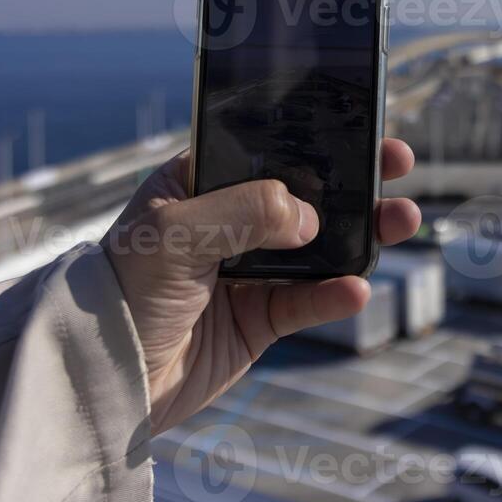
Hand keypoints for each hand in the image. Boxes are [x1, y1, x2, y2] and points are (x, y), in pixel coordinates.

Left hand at [103, 139, 418, 433]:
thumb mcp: (174, 234)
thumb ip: (244, 211)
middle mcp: (228, 221)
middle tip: (396, 163)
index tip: (359, 123)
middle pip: (306, 191)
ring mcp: (247, 270)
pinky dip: (336, 295)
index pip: (266, 146)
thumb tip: (310, 217)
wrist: (100, 378)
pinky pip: (309, 301)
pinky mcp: (260, 318)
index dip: (314, 133)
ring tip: (401, 221)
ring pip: (321, 245)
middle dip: (354, 178)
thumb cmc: (118, 292)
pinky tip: (356, 289)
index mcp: (198, 182)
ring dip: (364, 233)